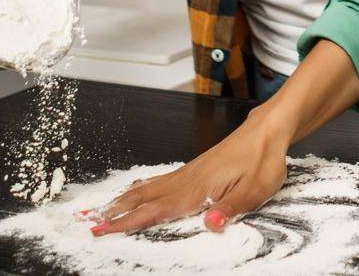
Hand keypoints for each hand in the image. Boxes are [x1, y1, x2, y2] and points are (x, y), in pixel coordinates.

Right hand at [93, 106, 292, 235]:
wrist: (268, 130)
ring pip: (149, 187)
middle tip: (91, 222)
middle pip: (144, 196)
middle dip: (116, 211)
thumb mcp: (257, 189)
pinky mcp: (195, 168)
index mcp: (199, 187)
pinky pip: (160, 180)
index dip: (129, 221)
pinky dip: (141, 188)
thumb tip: (211, 225)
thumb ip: (231, 208)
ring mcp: (189, 171)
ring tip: (105, 209)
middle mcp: (188, 178)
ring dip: (125, 199)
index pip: (157, 209)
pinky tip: (138, 191)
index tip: (104, 229)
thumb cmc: (263, 158)